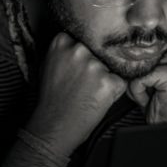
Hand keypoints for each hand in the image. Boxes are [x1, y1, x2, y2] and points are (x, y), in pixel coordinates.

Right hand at [26, 32, 127, 155]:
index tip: (77, 67)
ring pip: (110, 67)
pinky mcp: (108, 82)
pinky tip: (96, 99)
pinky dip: (112, 91)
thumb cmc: (51, 99)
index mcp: (61, 42)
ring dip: (104, 79)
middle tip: (82, 83)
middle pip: (98, 52)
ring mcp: (94, 66)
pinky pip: (119, 82)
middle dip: (95, 65)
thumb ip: (63, 50)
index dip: (83, 55)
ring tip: (87, 93)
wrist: (53, 126)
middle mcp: (78, 50)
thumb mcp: (48, 65)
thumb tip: (78, 42)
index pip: (84, 39)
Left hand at [127, 37, 166, 123]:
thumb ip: (139, 57)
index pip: (143, 43)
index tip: (147, 77)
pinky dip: (138, 93)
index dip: (136, 62)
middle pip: (138, 56)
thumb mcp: (146, 72)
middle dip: (136, 75)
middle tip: (150, 88)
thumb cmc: (156, 98)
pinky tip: (150, 98)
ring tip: (150, 93)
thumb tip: (122, 49)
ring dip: (136, 85)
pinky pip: (139, 80)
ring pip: (137, 68)